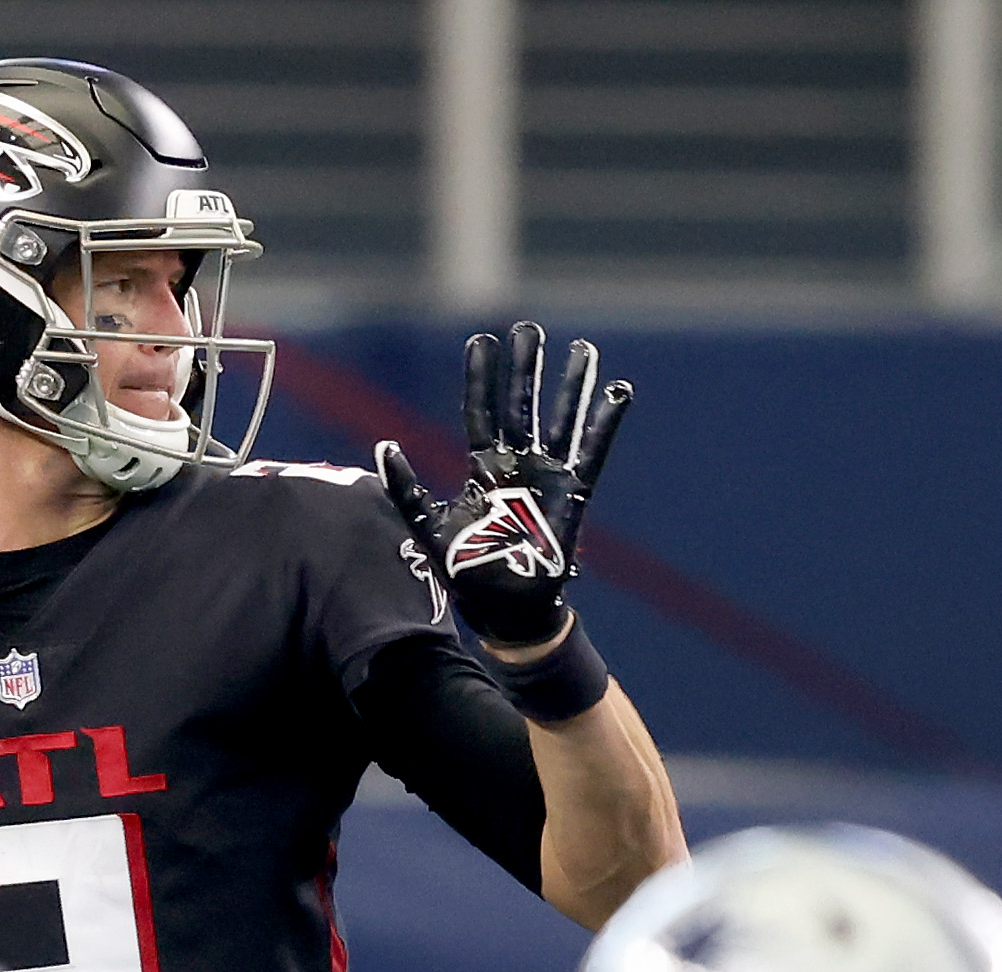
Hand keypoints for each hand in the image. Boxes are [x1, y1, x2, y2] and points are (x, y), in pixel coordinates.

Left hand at [378, 320, 630, 652]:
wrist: (505, 610)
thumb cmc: (468, 571)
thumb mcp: (427, 528)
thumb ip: (407, 488)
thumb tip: (384, 446)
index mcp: (482, 468)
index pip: (482, 412)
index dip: (482, 378)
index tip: (483, 341)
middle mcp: (516, 465)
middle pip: (521, 405)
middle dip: (525, 368)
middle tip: (529, 330)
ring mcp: (547, 477)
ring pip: (561, 420)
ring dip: (571, 385)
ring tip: (583, 348)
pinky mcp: (573, 495)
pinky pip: (592, 453)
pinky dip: (604, 424)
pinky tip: (617, 392)